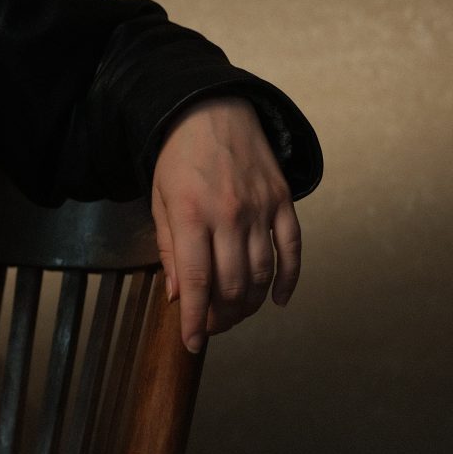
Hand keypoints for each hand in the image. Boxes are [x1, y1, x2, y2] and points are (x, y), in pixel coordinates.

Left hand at [149, 96, 301, 355]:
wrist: (211, 109)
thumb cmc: (178, 158)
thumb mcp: (160, 201)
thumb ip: (170, 250)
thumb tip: (177, 296)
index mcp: (192, 215)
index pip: (197, 282)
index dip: (194, 319)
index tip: (192, 344)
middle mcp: (229, 214)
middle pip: (232, 284)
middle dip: (221, 316)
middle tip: (212, 326)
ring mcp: (261, 207)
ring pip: (262, 273)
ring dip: (250, 303)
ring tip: (235, 314)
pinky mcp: (283, 200)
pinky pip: (292, 249)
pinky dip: (289, 279)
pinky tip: (279, 300)